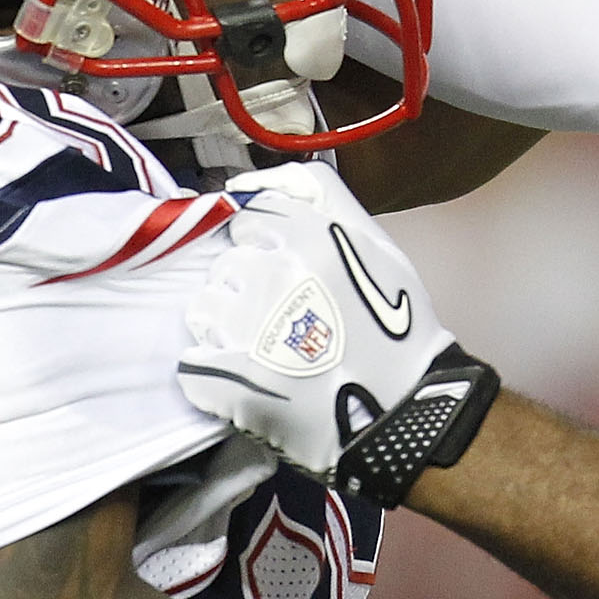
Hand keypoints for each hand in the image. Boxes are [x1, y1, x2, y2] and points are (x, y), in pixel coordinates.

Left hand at [180, 162, 499, 503]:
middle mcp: (276, 276)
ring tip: (261, 349)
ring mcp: (250, 329)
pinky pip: (194, 363)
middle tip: (278, 314)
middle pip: (226, 264)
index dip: (261, 240)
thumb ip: (324, 198)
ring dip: (225, 326)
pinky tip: (245, 378)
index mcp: (313, 238)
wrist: (405, 414)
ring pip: (205, 308)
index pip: (249, 216)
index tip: (278, 264)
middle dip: (245, 284)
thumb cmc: (399, 330)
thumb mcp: (380, 246)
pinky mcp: (231, 380)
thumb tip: (256, 184)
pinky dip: (212, 372)